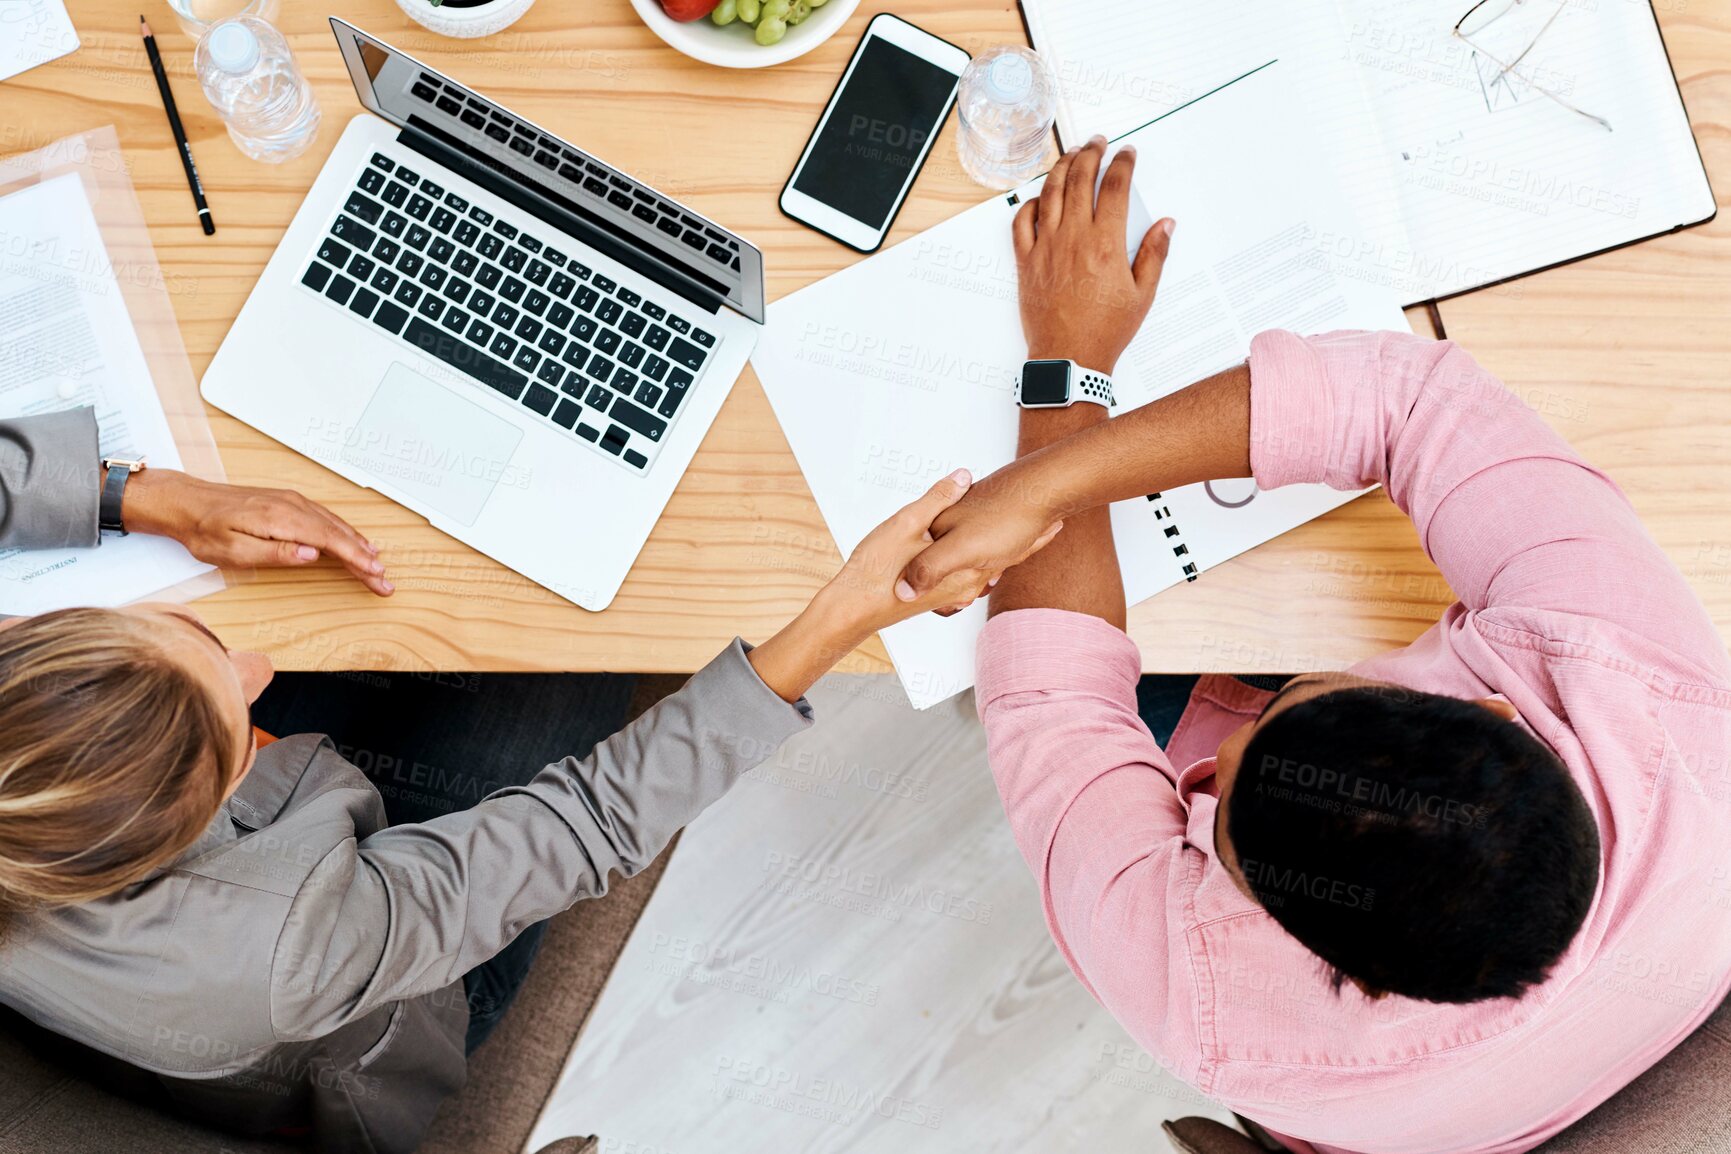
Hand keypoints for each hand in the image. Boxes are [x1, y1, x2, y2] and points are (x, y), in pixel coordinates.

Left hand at [122, 470, 392, 595]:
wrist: (185, 502)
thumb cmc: (203, 530)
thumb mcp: (234, 552)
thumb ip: (277, 552)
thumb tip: (313, 553)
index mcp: (281, 519)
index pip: (330, 541)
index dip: (357, 559)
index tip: (375, 573)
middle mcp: (291, 506)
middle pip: (339, 533)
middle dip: (365, 557)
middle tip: (384, 578)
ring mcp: (290, 501)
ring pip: (334, 523)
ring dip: (357, 544)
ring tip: (375, 561)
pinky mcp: (286, 501)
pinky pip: (323, 516)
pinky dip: (343, 530)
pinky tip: (351, 538)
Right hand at [821, 468, 1058, 629]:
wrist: (855, 608)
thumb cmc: (878, 571)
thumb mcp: (907, 527)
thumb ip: (937, 502)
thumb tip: (962, 475)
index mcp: (965, 565)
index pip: (1016, 545)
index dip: (1039, 528)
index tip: (1063, 512)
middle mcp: (967, 580)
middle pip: (1011, 554)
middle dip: (1033, 537)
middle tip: (1060, 516)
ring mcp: (957, 587)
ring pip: (997, 563)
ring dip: (1016, 548)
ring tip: (1040, 529)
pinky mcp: (945, 588)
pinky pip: (981, 570)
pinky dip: (995, 557)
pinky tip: (995, 551)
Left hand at [1016, 135, 1173, 372]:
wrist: (1068, 358)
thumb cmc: (1105, 330)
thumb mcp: (1142, 294)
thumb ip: (1154, 253)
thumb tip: (1166, 224)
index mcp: (1105, 243)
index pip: (1115, 186)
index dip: (1122, 163)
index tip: (1127, 153)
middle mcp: (1073, 238)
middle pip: (1081, 178)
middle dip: (1091, 153)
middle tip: (1098, 142)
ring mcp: (1046, 247)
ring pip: (1051, 192)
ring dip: (1062, 167)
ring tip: (1072, 154)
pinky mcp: (1026, 261)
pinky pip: (1022, 221)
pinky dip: (1031, 202)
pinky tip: (1041, 197)